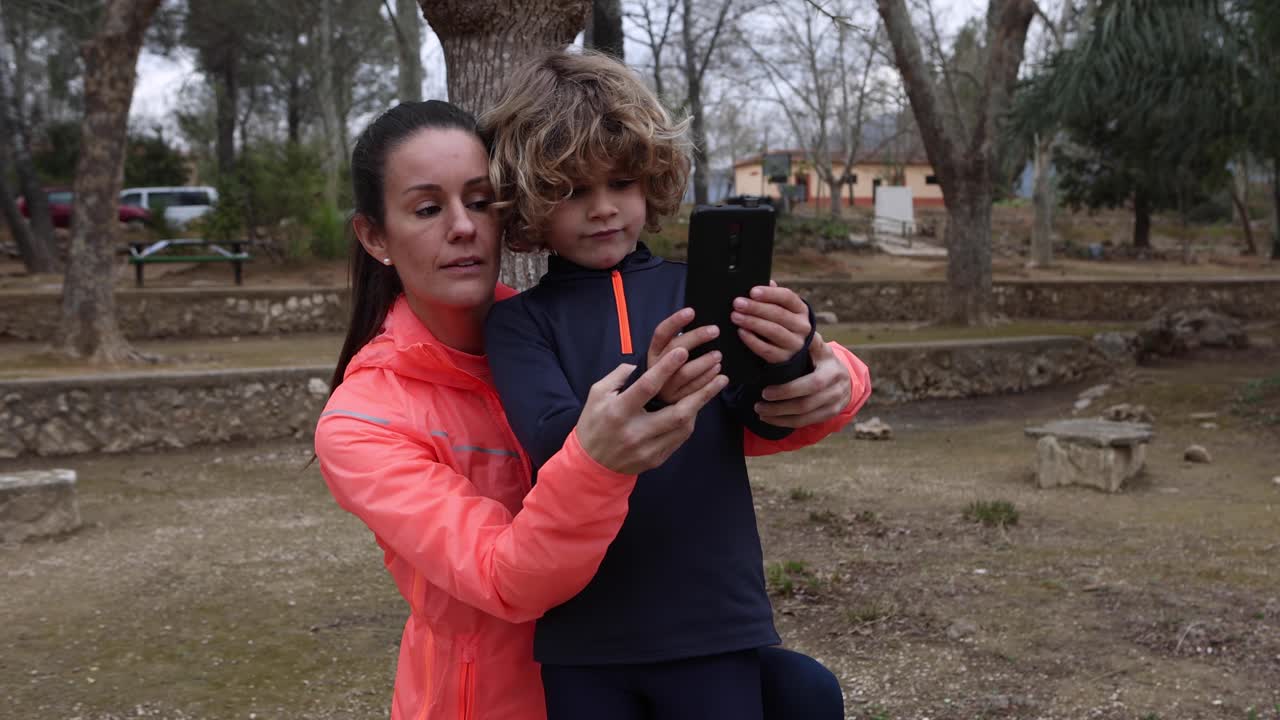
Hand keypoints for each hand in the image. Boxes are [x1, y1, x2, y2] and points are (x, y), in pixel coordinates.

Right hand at [576, 348, 728, 474]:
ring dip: (701, 405)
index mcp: (619, 412)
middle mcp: (635, 432)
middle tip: (720, 376)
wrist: (591, 466)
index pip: (647, 387)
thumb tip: (637, 363)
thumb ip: (618, 377)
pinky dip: (690, 421)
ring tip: (714, 387)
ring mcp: (648, 448)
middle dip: (701, 394)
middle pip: (677, 413)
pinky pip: (680, 438)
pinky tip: (697, 406)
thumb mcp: (596, 395)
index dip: (666, 369)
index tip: (682, 352)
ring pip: (683, 427)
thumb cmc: (593, 424)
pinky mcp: (656, 459)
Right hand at [647, 307, 721, 403]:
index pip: (662, 333)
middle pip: (676, 349)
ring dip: (704, 362)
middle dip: (696, 338)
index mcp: (654, 352)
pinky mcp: (676, 400)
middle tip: (714, 330)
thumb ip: (681, 342)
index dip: (675, 321)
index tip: (691, 311)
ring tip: (718, 355)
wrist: (655, 399)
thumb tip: (704, 327)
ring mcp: (666, 385)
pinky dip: (708, 380)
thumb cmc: (669, 370)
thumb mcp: (667, 355)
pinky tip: (719, 373)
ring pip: (685, 372)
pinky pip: (694, 389)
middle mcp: (656, 368)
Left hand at [730, 281, 810, 363]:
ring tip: (735, 316)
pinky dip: (752, 340)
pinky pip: (766, 349)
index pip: (787, 298)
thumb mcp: (784, 310)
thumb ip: (774, 297)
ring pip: (773, 331)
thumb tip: (767, 282)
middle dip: (756, 308)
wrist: (793, 353)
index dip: (770, 294)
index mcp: (801, 310)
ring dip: (752, 322)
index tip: (752, 291)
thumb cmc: (783, 325)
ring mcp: (794, 344)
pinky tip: (741, 332)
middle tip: (737, 303)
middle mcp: (802, 327)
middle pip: (778, 314)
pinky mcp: (784, 358)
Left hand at [754, 332, 851, 427]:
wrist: (846, 377)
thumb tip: (796, 329)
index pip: (811, 384)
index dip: (787, 390)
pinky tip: (769, 420)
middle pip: (806, 404)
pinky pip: (806, 423)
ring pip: (804, 417)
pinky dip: (785, 423)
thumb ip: (809, 342)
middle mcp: (836, 390)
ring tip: (759, 412)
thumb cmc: (824, 360)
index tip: (765, 392)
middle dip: (780, 406)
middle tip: (758, 405)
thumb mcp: (820, 348)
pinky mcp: (829, 415)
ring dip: (779, 417)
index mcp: (832, 371)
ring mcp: (834, 405)